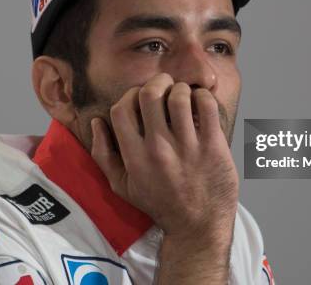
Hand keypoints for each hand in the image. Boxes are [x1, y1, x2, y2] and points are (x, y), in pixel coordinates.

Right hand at [90, 73, 238, 239]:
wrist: (197, 226)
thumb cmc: (159, 204)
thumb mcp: (122, 187)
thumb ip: (103, 155)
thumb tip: (97, 122)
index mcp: (134, 156)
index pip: (122, 108)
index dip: (130, 95)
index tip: (141, 99)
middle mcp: (159, 149)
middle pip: (151, 94)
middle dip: (158, 83)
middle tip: (165, 87)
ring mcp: (188, 147)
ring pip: (180, 96)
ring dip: (181, 89)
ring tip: (184, 97)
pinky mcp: (213, 146)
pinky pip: (207, 105)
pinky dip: (203, 96)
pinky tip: (201, 103)